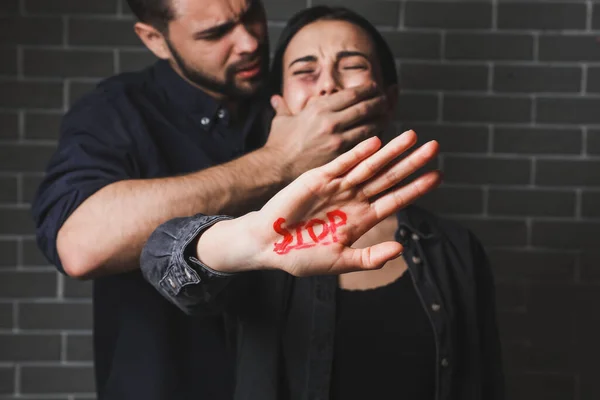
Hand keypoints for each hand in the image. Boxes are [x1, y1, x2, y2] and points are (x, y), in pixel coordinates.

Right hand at [197, 130, 440, 275]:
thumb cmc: (300, 256)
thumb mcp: (339, 262)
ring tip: (412, 136)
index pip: (395, 200)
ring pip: (370, 165)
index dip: (416, 188)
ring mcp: (337, 187)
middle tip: (434, 147)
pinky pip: (343, 162)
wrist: (268, 245)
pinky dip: (359, 152)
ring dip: (391, 151)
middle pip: (389, 178)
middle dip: (411, 163)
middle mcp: (353, 199)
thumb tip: (401, 250)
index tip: (437, 176)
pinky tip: (377, 141)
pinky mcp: (318, 178)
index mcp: (360, 220)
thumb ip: (370, 258)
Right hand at [264, 84, 387, 180]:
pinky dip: (374, 141)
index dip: (368, 89)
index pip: (353, 93)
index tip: (375, 87)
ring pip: (370, 126)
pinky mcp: (341, 157)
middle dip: (379, 102)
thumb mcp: (281, 121)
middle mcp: (331, 121)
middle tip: (385, 100)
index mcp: (320, 108)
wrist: (276, 167)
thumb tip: (275, 99)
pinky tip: (379, 140)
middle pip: (365, 107)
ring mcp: (338, 139)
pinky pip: (364, 146)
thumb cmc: (279, 144)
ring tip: (387, 116)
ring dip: (381, 120)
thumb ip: (282, 108)